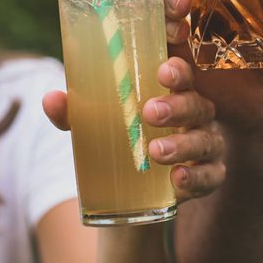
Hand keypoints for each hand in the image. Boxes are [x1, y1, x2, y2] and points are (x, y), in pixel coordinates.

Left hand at [42, 55, 222, 202]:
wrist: (132, 192)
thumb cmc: (120, 141)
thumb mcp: (96, 125)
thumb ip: (77, 113)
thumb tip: (51, 99)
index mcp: (173, 93)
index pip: (182, 74)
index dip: (179, 70)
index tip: (162, 70)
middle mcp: (195, 115)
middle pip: (198, 104)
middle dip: (178, 106)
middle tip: (150, 112)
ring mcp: (206, 145)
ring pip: (206, 140)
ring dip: (183, 144)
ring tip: (155, 150)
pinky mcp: (209, 176)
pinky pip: (211, 176)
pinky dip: (196, 177)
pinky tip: (178, 178)